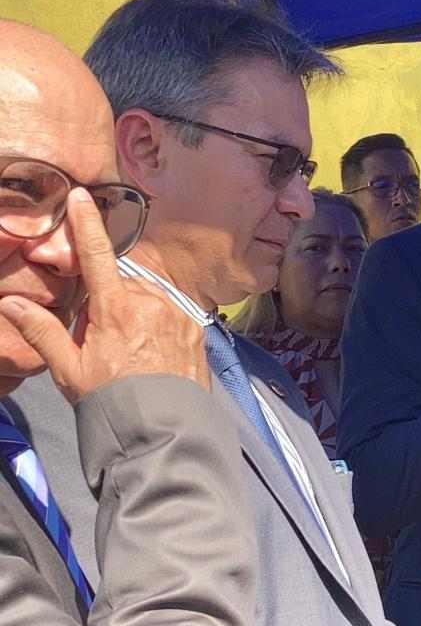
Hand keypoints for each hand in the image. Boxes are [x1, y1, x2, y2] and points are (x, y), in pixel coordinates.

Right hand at [0, 188, 208, 401]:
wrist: (163, 429)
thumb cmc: (112, 401)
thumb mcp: (69, 370)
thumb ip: (43, 331)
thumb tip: (12, 302)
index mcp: (117, 308)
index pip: (97, 255)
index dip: (87, 224)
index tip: (81, 196)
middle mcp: (152, 302)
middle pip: (124, 283)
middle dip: (110, 300)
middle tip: (103, 338)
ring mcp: (178, 314)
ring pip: (149, 296)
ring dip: (137, 310)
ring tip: (131, 351)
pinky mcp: (197, 327)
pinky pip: (172, 312)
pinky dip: (158, 322)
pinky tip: (152, 352)